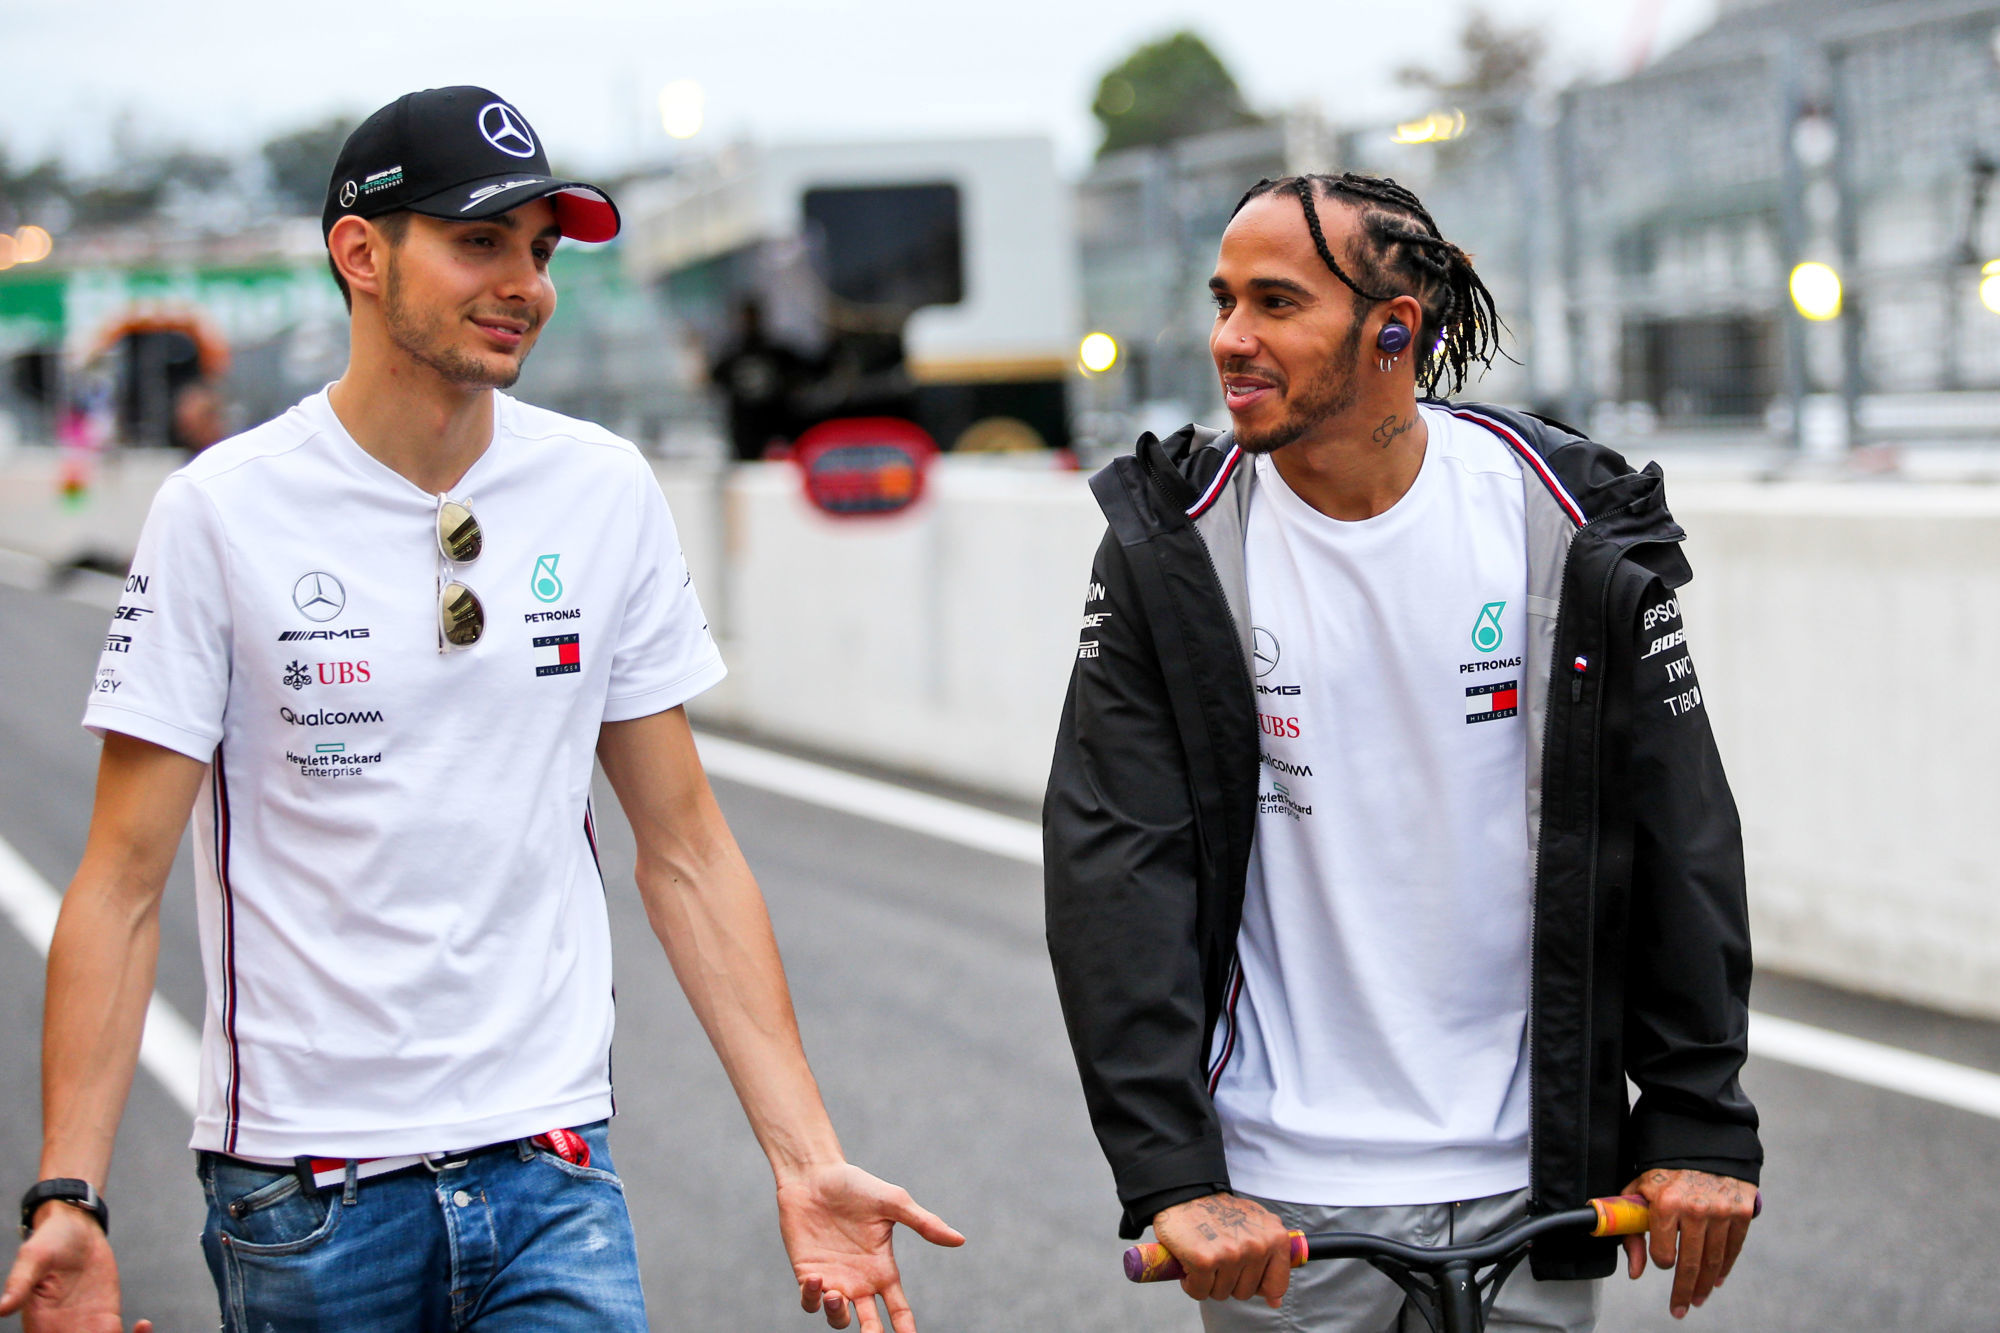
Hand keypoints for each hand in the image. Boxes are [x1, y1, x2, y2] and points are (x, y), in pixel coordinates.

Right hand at [0, 1202, 152, 1331]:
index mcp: (39, 1326)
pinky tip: (143, 1324)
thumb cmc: (50, 1240)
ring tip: (138, 1331)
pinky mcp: (106, 1318)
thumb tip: (1, 1308)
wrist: (77, 1228)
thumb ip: (21, 1283)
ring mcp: (85, 1328)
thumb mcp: (34, 1257)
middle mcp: (61, 1332)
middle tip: (110, 1330)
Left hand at [777, 1161, 963, 1332]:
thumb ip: (924, 1223)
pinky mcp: (807, 1274)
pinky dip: (812, 1298)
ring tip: (835, 1295)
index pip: (898, 1308)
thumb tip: (960, 1239)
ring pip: (838, 1319)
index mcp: (882, 1269)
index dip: (905, 1328)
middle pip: (869, 1323)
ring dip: (837, 1314)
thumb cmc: (856, 1186)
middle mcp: (859, 1280)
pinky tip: (817, 1279)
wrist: (815, 1175)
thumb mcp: (893, 1203)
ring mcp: (833, 1279)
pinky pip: (809, 1302)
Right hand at [1152, 1192, 1293, 1307]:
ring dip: (1208, 1282)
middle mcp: (1257, 1246)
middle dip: (1228, 1281)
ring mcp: (1231, 1254)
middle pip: (1245, 1293)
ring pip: (1221, 1294)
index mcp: (1275, 1238)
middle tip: (1218, 1257)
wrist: (1185, 1194)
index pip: (1277, 1286)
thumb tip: (1275, 1301)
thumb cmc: (1220, 1214)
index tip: (1244, 1274)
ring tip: (1205, 1256)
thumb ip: (1271, 1261)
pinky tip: (1190, 1263)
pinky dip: (1190, 1282)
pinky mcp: (1204, 1261)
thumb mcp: (1256, 1228)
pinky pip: (1199, 1292)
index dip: (1257, 1286)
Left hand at [1619, 1168, 1756, 1318]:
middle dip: (1684, 1292)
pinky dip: (1726, 1266)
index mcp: (1666, 1204)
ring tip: (1698, 1298)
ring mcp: (1722, 1211)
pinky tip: (1718, 1278)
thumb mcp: (1637, 1191)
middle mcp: (1695, 1209)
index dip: (1661, 1261)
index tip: (1662, 1261)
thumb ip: (1631, 1231)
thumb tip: (1635, 1272)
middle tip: (1680, 1309)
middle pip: (1691, 1264)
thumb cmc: (1662, 1168)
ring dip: (1706, 1285)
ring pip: (1714, 1260)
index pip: (1664, 1254)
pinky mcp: (1742, 1209)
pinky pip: (1734, 1246)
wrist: (1699, 1139)